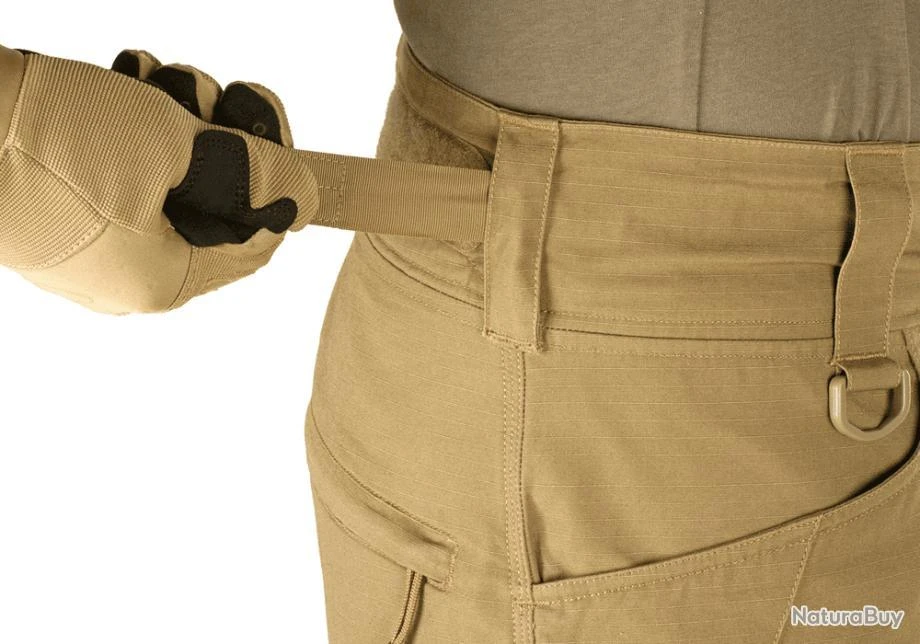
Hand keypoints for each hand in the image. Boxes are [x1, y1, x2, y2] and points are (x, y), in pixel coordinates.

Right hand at [0, 45, 317, 312]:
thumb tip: (305, 196)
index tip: (269, 122)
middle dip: (222, 136)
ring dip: (178, 117)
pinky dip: (136, 123)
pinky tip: (121, 82)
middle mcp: (130, 272)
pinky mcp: (65, 203)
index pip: (257, 240)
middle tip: (210, 93)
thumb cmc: (48, 139)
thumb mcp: (174, 148)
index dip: (277, 179)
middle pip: (216, 203)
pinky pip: (127, 169)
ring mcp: (94, 240)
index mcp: (164, 279)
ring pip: (172, 176)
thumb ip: (251, 174)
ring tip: (149, 81)